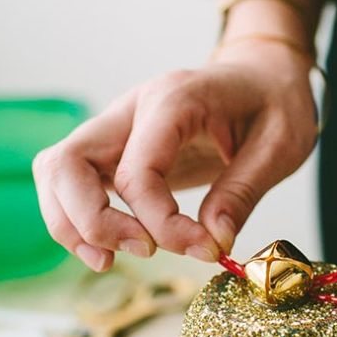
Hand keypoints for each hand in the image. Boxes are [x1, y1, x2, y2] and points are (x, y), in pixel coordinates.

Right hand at [33, 42, 316, 271]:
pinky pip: (71, 182)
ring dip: (72, 224)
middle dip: (93, 222)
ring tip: (111, 261)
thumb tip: (213, 241)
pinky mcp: (114, 147)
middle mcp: (131, 108)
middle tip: (144, 252)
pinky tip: (110, 248)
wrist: (264, 75)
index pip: (136, 172)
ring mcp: (116, 126)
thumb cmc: (274, 103)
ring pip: (56, 172)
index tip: (205, 248)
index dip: (160, 223)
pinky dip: (77, 219)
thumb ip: (243, 192)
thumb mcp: (281, 146)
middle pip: (67, 164)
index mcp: (173, 99)